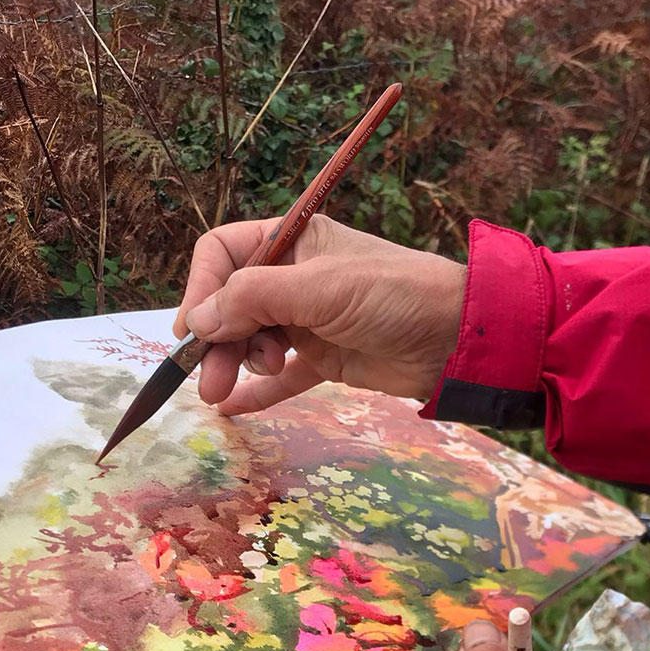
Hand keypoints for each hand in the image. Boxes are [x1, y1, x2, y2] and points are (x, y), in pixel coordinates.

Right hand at [171, 215, 466, 411]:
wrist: (456, 339)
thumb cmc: (393, 295)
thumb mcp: (319, 289)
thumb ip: (253, 299)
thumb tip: (199, 321)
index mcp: (290, 240)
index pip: (222, 254)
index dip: (201, 288)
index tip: (193, 330)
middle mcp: (292, 276)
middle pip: (229, 304)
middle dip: (215, 341)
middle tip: (208, 380)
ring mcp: (306, 318)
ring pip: (248, 341)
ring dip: (234, 365)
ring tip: (229, 391)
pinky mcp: (323, 357)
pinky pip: (279, 375)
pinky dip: (257, 391)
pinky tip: (234, 409)